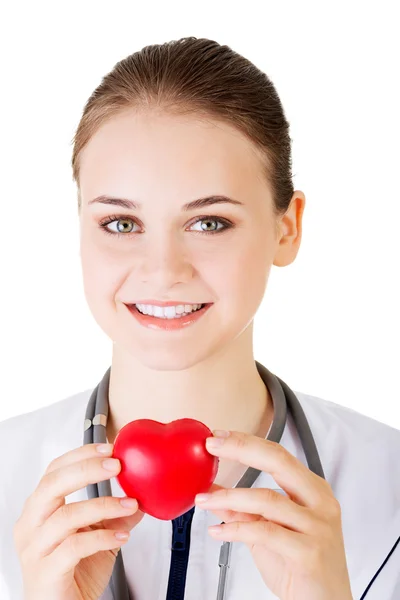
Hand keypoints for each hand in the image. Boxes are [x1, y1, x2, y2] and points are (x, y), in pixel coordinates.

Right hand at [13, 443, 143, 599]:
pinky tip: (122, 535)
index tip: (110, 448)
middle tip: (117, 465)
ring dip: (104, 506)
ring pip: (66, 516)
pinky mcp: (45, 572)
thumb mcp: (98, 535)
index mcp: (38, 510)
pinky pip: (74, 546)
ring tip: (130, 505)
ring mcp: (34, 549)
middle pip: (53, 485)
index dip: (81, 455)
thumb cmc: (73, 572)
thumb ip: (115, 513)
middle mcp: (30, 526)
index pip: (54, 470)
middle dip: (87, 470)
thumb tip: (141, 492)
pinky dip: (103, 537)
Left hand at [195, 430, 352, 599]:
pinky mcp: (309, 552)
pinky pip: (265, 532)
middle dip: (242, 449)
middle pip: (279, 462)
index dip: (246, 442)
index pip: (278, 455)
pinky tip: (218, 531)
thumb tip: (212, 490)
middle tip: (213, 446)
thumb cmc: (302, 568)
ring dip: (228, 497)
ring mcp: (318, 527)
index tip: (218, 437)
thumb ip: (243, 510)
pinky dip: (235, 529)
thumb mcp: (268, 532)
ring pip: (267, 500)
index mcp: (313, 492)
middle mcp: (320, 503)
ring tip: (203, 499)